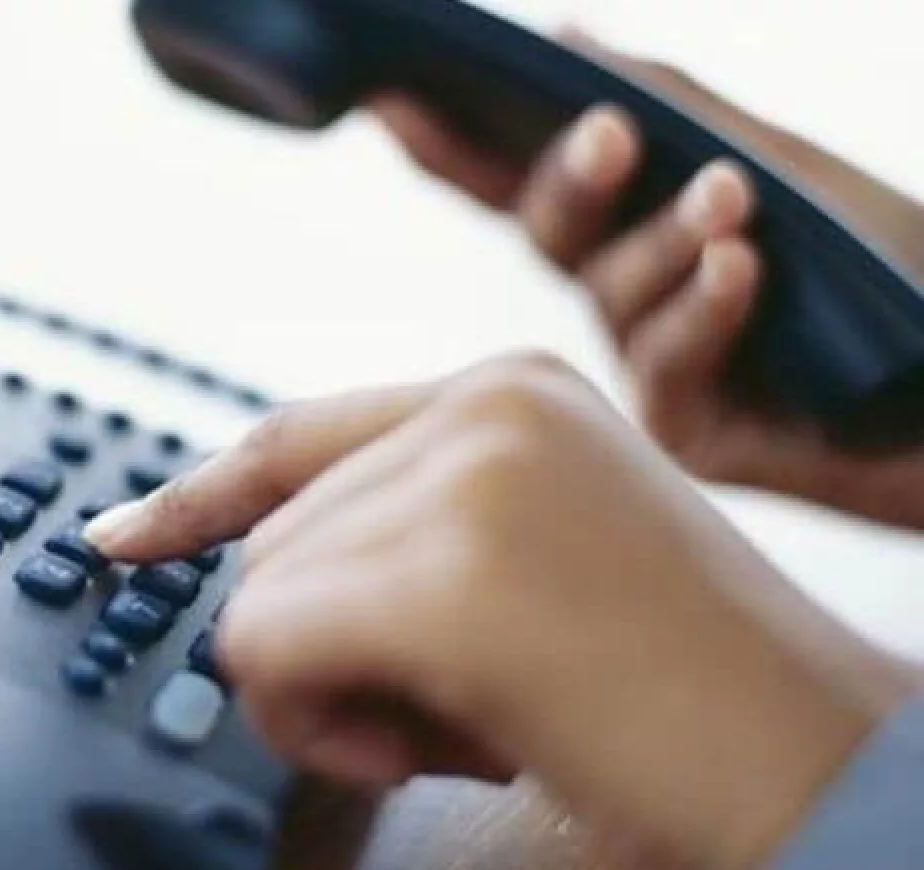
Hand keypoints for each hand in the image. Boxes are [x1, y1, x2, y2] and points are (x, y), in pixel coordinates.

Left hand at [83, 353, 916, 869]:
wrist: (828, 766)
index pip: (298, 436)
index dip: (199, 492)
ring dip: (339, 696)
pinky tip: (442, 746)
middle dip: (332, 648)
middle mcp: (481, 408)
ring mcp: (464, 479)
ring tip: (478, 722)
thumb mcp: (551, 560)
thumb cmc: (693, 693)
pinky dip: (323, 728)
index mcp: (512, 391)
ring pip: (258, 597)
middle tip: (459, 708)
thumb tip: (270, 566)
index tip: (127, 536)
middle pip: (273, 539)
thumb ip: (419, 529)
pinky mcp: (443, 573)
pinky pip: (263, 650)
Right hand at [374, 30, 923, 527]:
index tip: (395, 96)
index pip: (521, 178)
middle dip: (570, 181)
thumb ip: (676, 102)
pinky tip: (740, 267)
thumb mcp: (783, 160)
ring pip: (611, 291)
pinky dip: (701, 305)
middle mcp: (628, 289)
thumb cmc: (892, 260)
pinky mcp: (683, 429)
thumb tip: (568, 36)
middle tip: (611, 136)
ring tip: (731, 197)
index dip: (453, 143)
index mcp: (635, 222)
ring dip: (666, 237)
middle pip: (550, 231)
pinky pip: (666, 360)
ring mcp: (650, 362)